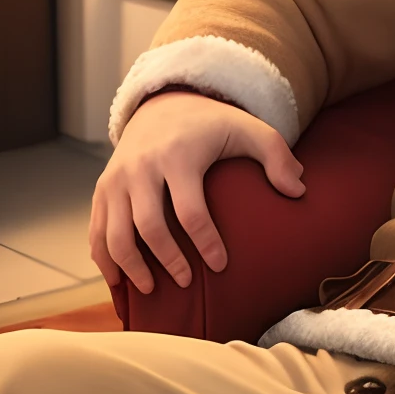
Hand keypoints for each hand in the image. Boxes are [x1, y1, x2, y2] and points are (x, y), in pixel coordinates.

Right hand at [89, 90, 303, 293]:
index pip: (191, 210)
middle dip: (168, 260)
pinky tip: (118, 280)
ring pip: (114, 234)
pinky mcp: (102, 188)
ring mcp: (116, 179)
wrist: (163, 104)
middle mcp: (142, 168)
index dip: (206, 243)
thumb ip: (277, 155)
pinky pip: (96, 230)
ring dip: (130, 267)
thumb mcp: (249, 129)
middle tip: (188, 282)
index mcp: (179, 155)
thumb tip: (298, 191)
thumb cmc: (212, 124)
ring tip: (151, 289)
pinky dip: (103, 259)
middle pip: (148, 227)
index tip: (220, 266)